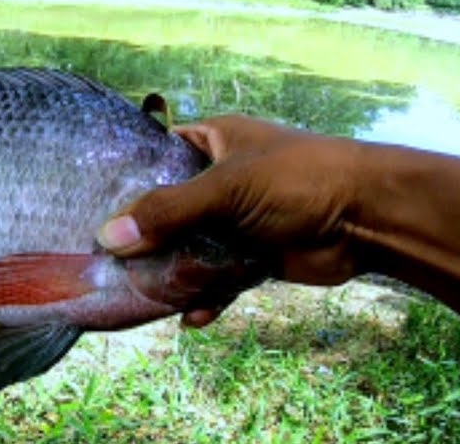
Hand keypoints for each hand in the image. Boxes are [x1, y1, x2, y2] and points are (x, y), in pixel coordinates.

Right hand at [98, 115, 366, 325]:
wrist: (371, 218)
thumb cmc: (300, 179)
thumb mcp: (227, 188)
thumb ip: (167, 212)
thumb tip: (107, 237)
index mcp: (214, 142)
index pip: (158, 154)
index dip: (127, 178)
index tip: (89, 207)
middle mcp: (221, 179)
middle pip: (168, 209)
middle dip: (142, 237)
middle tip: (103, 262)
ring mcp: (237, 221)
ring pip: (190, 247)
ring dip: (171, 272)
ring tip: (139, 296)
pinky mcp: (255, 257)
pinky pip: (219, 279)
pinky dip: (205, 297)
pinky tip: (190, 317)